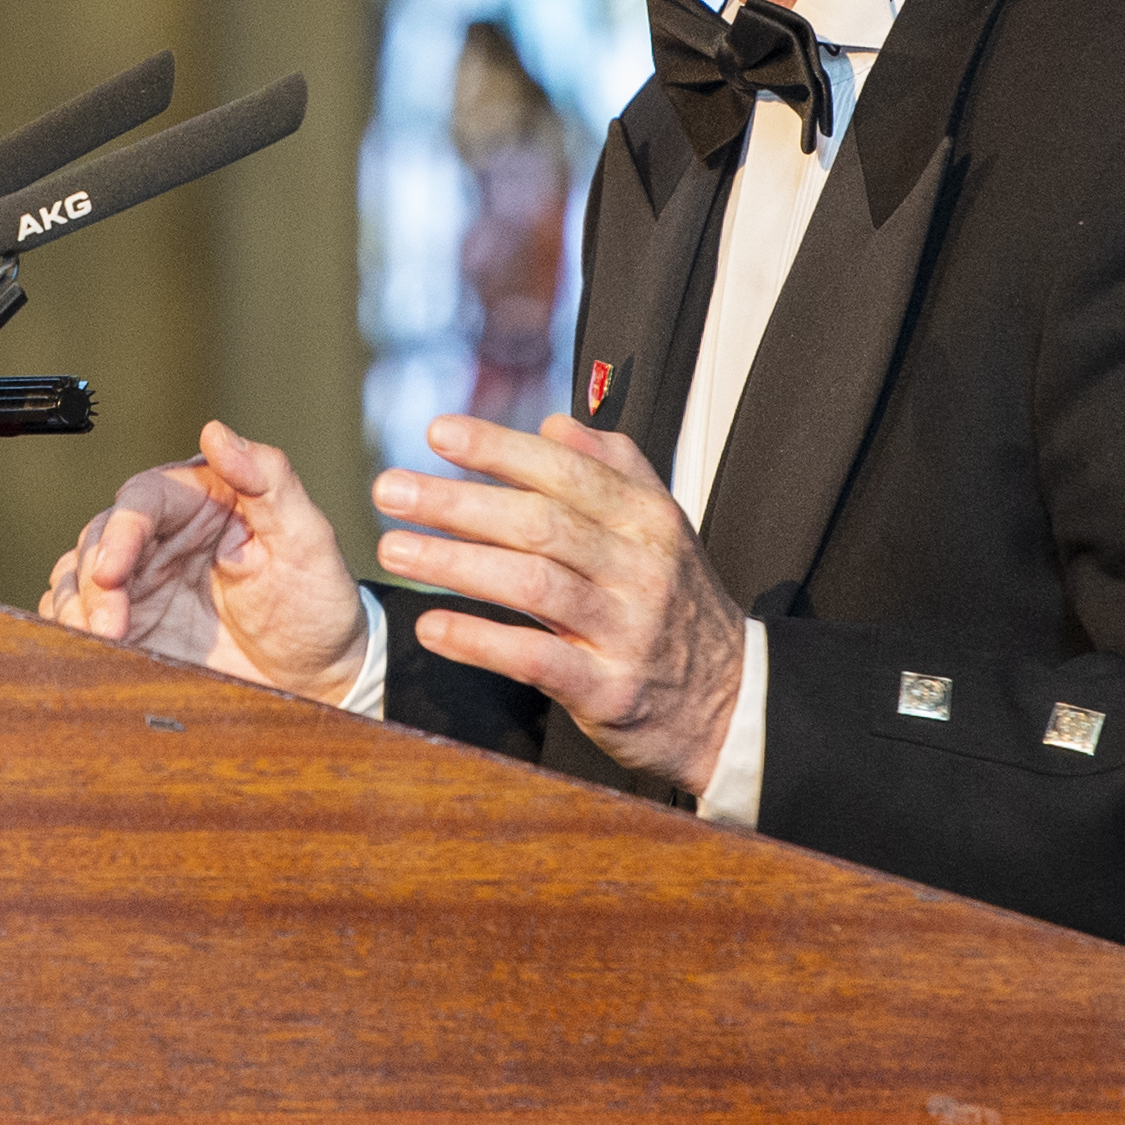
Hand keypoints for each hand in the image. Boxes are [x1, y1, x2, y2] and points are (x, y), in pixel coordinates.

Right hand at [35, 421, 371, 704]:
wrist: (318, 675)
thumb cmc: (316, 600)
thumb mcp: (307, 537)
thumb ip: (268, 478)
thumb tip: (216, 432)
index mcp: (201, 500)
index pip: (143, 500)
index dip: (120, 532)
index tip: (112, 572)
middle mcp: (164, 536)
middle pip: (99, 539)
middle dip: (93, 581)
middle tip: (108, 625)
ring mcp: (144, 582)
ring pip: (79, 576)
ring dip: (77, 606)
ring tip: (99, 640)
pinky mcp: (133, 624)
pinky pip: (82, 616)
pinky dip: (73, 628)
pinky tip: (88, 648)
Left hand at [370, 412, 744, 793]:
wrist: (734, 703)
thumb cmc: (680, 607)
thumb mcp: (661, 529)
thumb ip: (613, 469)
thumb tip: (556, 422)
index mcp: (647, 520)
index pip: (565, 471)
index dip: (499, 449)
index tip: (437, 433)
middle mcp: (640, 568)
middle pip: (539, 523)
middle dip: (458, 502)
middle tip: (389, 488)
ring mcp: (627, 631)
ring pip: (533, 585)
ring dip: (456, 563)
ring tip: (395, 548)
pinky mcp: (610, 691)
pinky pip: (537, 660)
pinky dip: (480, 641)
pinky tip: (432, 626)